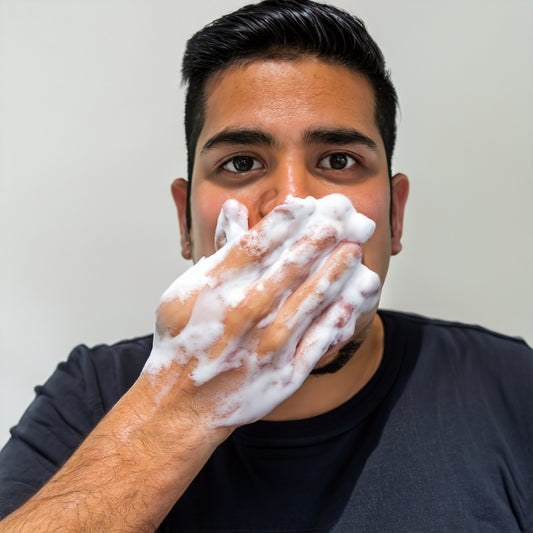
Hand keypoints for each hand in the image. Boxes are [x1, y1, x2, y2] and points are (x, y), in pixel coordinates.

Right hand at [143, 195, 380, 427]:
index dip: (285, 221)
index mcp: (215, 290)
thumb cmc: (183, 340)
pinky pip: (315, 343)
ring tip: (354, 251)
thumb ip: (219, 250)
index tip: (308, 203)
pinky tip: (353, 301)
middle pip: (287, 268)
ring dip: (334, 274)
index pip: (255, 245)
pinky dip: (336, 321)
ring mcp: (263, 346)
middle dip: (318, 238)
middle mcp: (241, 314)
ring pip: (307, 303)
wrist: (181, 402)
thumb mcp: (186, 289)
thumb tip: (235, 207)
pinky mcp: (282, 374)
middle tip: (343, 215)